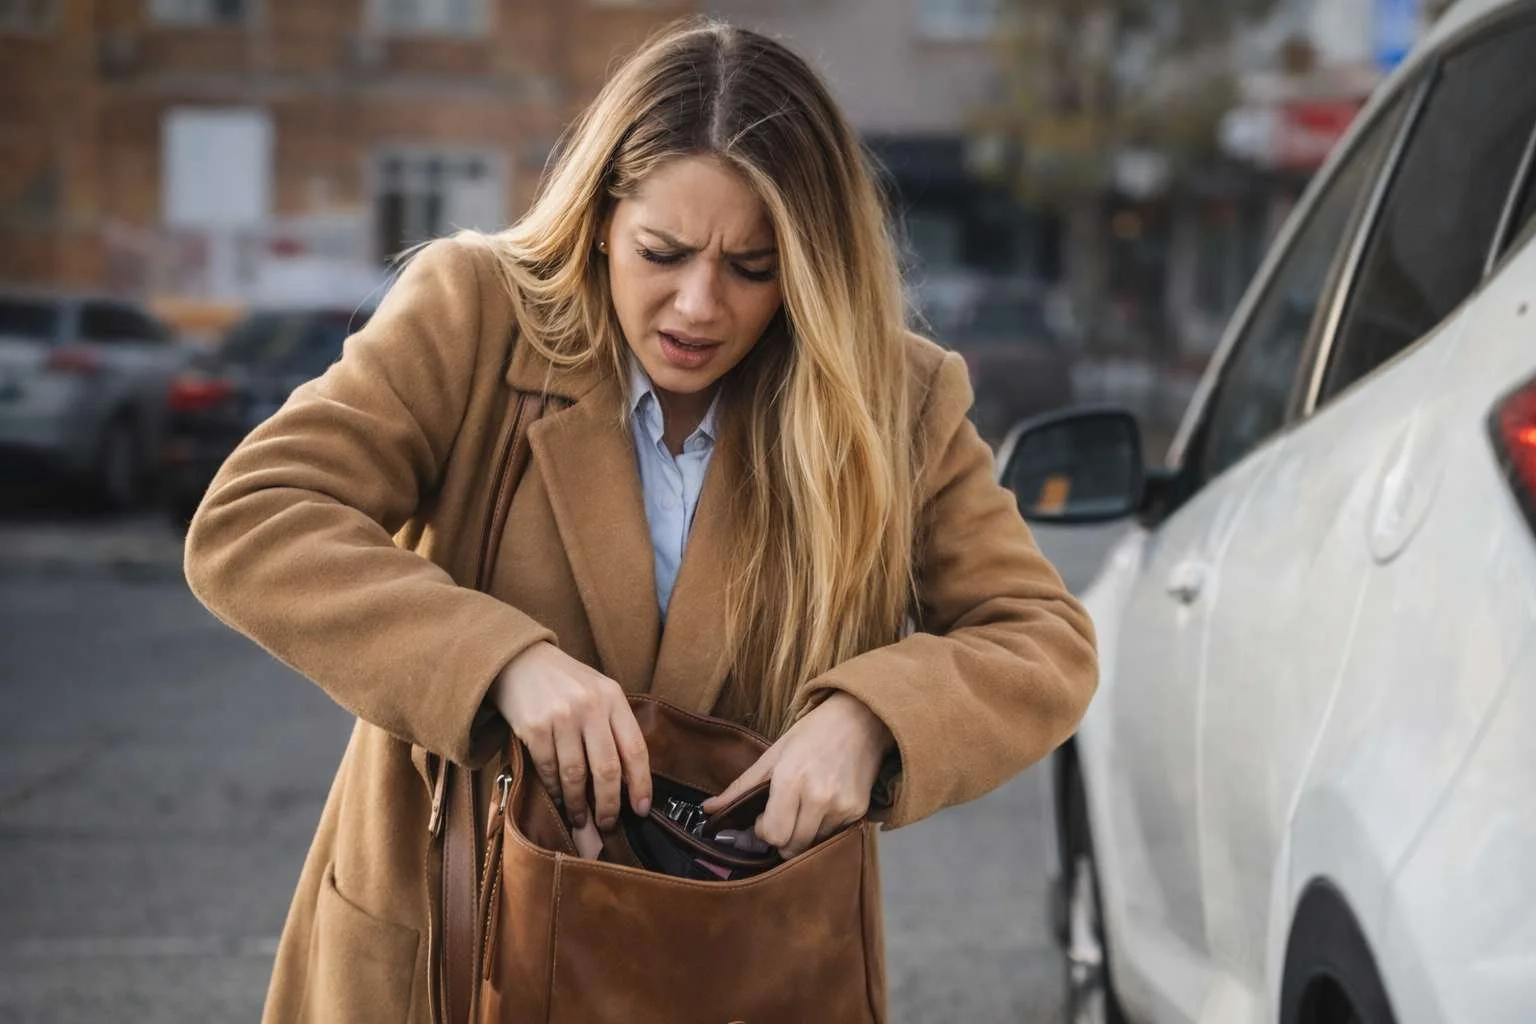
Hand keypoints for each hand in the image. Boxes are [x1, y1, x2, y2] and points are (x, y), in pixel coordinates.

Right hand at [492, 641, 650, 855]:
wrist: (520, 660)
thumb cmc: (566, 682)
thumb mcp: (599, 691)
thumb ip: (614, 726)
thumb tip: (628, 779)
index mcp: (613, 697)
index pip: (635, 748)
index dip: (641, 784)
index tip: (641, 809)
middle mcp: (590, 706)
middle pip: (607, 769)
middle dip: (609, 805)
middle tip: (607, 824)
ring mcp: (561, 717)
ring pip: (576, 775)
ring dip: (579, 804)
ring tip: (581, 819)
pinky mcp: (534, 728)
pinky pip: (548, 770)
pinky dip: (555, 790)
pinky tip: (559, 799)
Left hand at [700, 692, 893, 858]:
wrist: (860, 719)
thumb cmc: (813, 734)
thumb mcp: (773, 754)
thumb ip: (741, 787)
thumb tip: (708, 810)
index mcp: (792, 780)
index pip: (773, 835)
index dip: (764, 832)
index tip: (765, 818)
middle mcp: (819, 797)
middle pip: (793, 847)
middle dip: (782, 839)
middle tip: (783, 818)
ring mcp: (842, 807)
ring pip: (814, 845)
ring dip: (804, 835)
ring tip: (805, 808)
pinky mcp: (859, 812)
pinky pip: (834, 836)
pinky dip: (824, 829)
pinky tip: (825, 805)